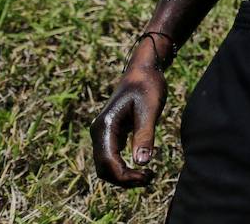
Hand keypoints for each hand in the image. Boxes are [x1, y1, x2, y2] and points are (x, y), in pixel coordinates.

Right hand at [91, 53, 166, 187]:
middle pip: (104, 169)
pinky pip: (113, 158)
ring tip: (148, 175)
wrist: (144, 70)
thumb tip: (142, 162)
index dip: (125, 176)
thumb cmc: (148, 86)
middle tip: (150, 178)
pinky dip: (125, 167)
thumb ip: (144, 135)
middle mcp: (98, 132)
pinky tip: (143, 166)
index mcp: (104, 127)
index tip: (148, 177)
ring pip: (107, 166)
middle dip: (124, 179)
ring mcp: (103, 134)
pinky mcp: (111, 134)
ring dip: (124, 175)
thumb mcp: (150, 110)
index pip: (108, 163)